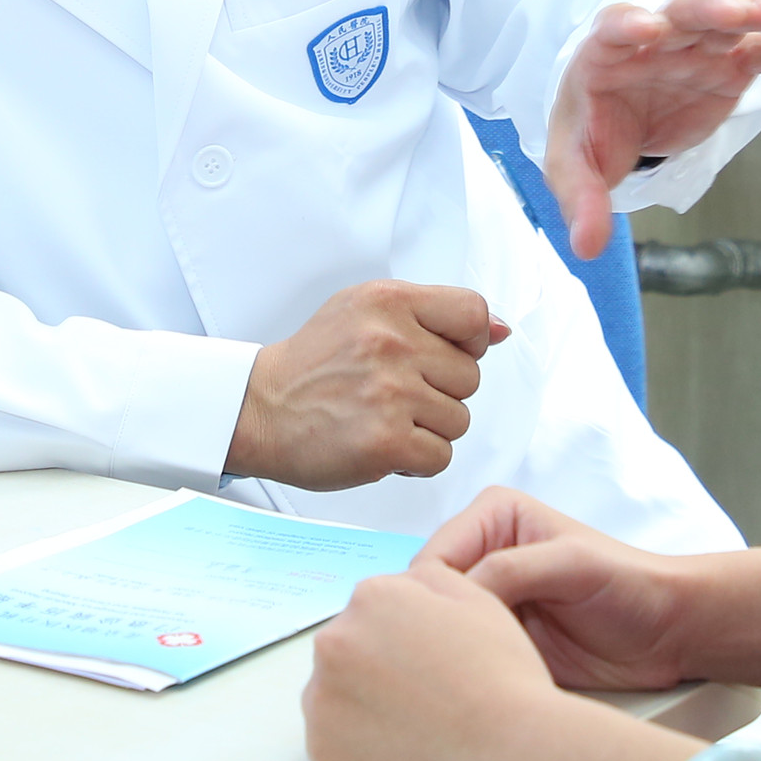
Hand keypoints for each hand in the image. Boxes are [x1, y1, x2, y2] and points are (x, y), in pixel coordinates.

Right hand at [226, 281, 507, 489]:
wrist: (259, 409)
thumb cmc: (314, 363)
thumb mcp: (366, 311)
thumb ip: (434, 315)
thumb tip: (500, 330)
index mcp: (389, 301)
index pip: (473, 313)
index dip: (470, 342)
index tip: (443, 355)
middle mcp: (391, 342)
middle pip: (470, 376)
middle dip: (441, 391)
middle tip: (394, 392)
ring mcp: (389, 393)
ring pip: (459, 419)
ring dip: (430, 427)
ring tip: (386, 417)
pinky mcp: (385, 441)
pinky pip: (441, 456)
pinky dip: (418, 459)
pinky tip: (385, 444)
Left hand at [303, 558, 571, 760]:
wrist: (507, 755)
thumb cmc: (499, 679)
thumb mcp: (476, 597)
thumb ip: (427, 578)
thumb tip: (403, 585)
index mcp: (370, 598)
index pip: (374, 606)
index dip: (406, 632)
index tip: (428, 656)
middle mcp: (333, 643)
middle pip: (349, 646)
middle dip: (377, 663)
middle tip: (424, 691)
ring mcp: (321, 700)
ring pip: (336, 692)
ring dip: (363, 701)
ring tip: (414, 722)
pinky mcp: (322, 751)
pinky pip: (334, 741)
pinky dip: (359, 745)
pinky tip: (400, 748)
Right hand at [423, 486, 701, 691]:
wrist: (667, 633)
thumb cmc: (630, 584)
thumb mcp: (571, 564)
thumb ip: (511, 569)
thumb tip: (455, 593)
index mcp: (494, 518)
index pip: (434, 555)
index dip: (429, 594)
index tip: (438, 631)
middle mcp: (485, 556)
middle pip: (430, 595)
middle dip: (433, 627)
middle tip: (447, 662)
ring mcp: (491, 602)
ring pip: (441, 631)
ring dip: (447, 654)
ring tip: (459, 680)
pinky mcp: (500, 641)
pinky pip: (465, 659)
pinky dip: (464, 674)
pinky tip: (474, 688)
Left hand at [544, 0, 760, 256]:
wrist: (620, 118)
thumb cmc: (593, 130)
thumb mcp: (574, 166)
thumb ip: (581, 199)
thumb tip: (588, 246)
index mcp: (607, 52)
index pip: (615, 27)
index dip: (630, 25)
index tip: (647, 28)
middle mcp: (655, 39)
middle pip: (680, 12)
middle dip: (706, 9)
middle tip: (732, 14)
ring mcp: (696, 47)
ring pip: (726, 22)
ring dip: (751, 15)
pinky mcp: (730, 65)